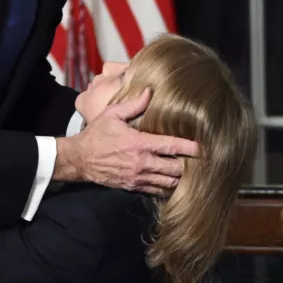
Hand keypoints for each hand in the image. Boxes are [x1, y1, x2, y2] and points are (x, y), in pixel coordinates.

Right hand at [54, 87, 198, 194]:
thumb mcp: (112, 114)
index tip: (203, 147)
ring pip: (167, 182)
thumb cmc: (96, 134)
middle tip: (201, 161)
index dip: (189, 147)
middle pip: (174, 168)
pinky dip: (167, 187)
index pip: (171, 146)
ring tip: (192, 172)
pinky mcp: (133, 186)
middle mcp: (141, 163)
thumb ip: (133, 104)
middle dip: (189, 165)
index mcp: (139, 144)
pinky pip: (156, 190)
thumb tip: (150, 91)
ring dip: (180, 178)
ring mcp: (138, 178)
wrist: (79, 159)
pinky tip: (175, 183)